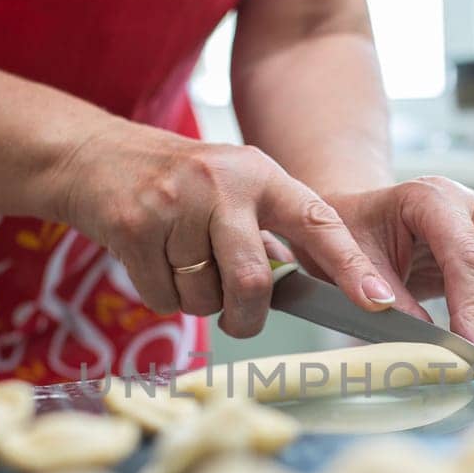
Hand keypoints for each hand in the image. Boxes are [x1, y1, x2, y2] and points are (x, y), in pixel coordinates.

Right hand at [51, 122, 395, 337]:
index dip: (351, 266)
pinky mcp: (133, 227)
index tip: (379, 302)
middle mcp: (222, 184)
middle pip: (252, 281)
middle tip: (238, 316)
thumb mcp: (233, 186)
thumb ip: (271, 227)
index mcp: (260, 173)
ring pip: (204, 298)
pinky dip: (162, 296)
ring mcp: (175, 204)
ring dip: (197, 301)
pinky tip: (152, 260)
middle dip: (246, 315)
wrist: (93, 155)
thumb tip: (321, 289)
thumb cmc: (178, 182)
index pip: (318, 222)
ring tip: (181, 264)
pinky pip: (163, 298)